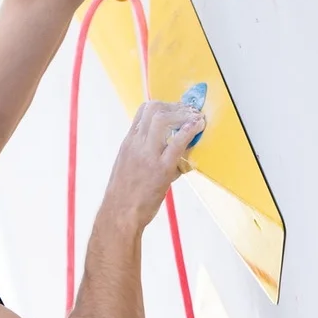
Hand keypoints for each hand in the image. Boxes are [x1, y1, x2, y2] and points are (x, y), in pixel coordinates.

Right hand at [103, 101, 204, 229]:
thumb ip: (146, 154)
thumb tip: (171, 150)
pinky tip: (198, 126)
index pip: (143, 111)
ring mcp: (148, 155)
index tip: (177, 109)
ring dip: (183, 114)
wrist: (119, 213)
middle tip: (189, 112)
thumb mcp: (128, 166)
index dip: (163, 105)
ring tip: (195, 117)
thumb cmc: (124, 195)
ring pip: (163, 119)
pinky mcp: (161, 168)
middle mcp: (136, 144)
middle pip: (154, 109)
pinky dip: (189, 130)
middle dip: (175, 106)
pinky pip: (176, 143)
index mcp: (129, 143)